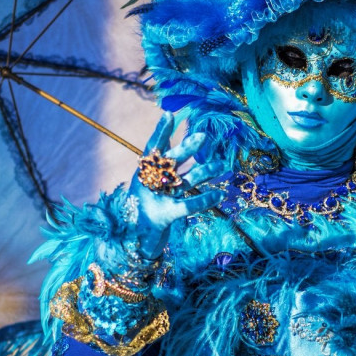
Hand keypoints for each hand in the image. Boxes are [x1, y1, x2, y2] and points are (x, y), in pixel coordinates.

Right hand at [126, 114, 225, 258]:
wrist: (134, 241)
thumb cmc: (145, 212)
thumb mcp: (155, 189)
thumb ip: (164, 167)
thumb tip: (172, 148)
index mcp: (144, 174)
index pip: (153, 149)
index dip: (160, 132)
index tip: (169, 115)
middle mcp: (151, 184)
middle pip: (171, 161)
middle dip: (186, 148)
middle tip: (203, 136)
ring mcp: (157, 199)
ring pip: (184, 180)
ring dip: (204, 172)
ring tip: (222, 164)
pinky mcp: (166, 215)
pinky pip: (188, 206)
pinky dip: (204, 200)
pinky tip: (219, 194)